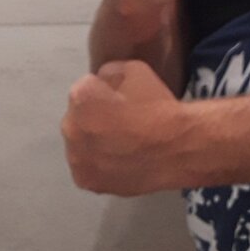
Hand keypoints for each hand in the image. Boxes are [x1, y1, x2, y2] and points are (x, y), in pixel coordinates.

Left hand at [62, 60, 183, 195]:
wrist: (178, 149)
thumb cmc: (158, 107)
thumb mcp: (136, 69)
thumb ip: (110, 73)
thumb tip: (102, 82)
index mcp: (80, 97)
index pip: (84, 87)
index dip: (104, 91)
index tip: (122, 98)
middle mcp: (70, 128)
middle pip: (78, 117)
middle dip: (93, 117)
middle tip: (122, 122)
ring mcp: (76, 158)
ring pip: (80, 144)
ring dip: (93, 141)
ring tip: (123, 144)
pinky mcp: (86, 181)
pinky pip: (87, 166)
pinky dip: (99, 164)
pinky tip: (121, 160)